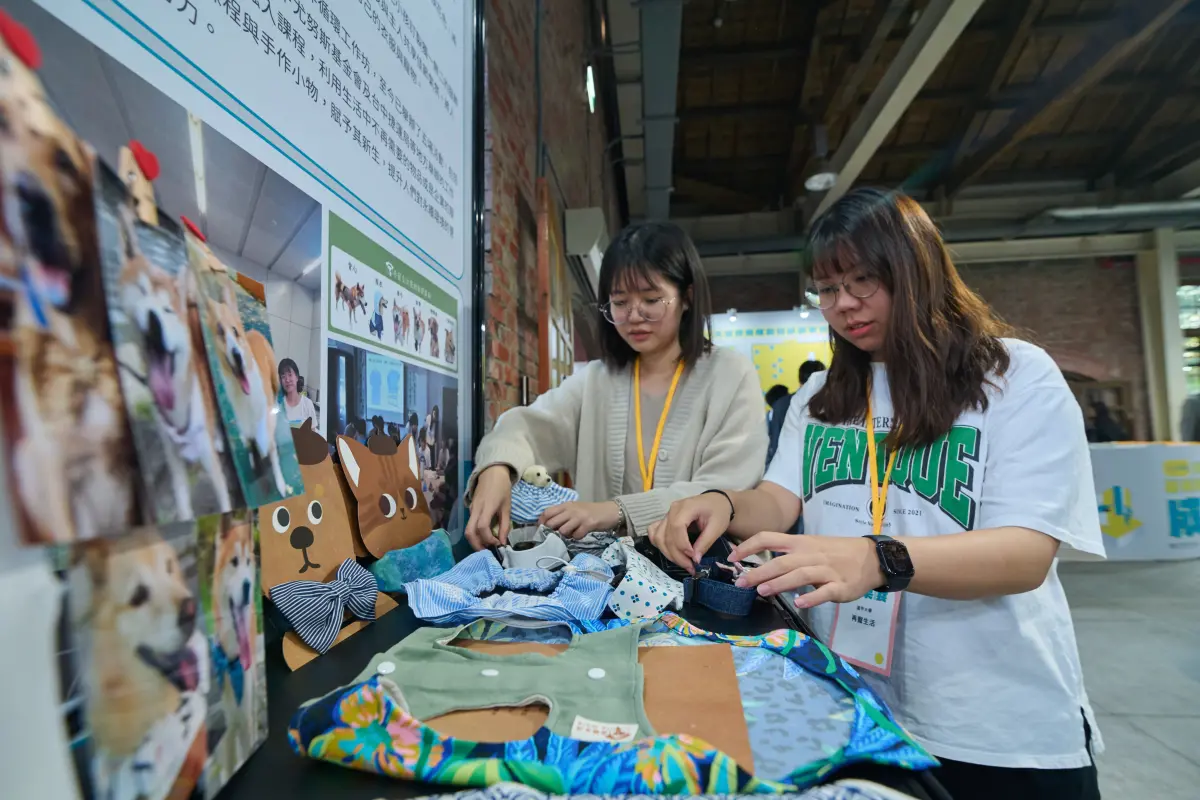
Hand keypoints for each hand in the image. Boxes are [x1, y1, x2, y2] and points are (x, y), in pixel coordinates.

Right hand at [465, 465, 513, 549]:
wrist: (492, 472)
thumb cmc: (502, 488)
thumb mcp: (507, 507)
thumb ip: (505, 525)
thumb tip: (503, 542)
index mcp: (486, 507)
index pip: (482, 527)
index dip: (488, 539)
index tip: (497, 543)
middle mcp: (475, 510)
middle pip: (469, 532)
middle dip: (476, 545)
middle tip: (487, 552)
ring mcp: (471, 509)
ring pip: (468, 530)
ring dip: (475, 541)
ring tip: (487, 546)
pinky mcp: (470, 509)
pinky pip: (470, 524)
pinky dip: (476, 534)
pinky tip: (485, 536)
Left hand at [539, 501, 619, 538]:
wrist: (610, 511)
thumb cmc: (590, 511)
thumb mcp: (574, 509)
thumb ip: (562, 515)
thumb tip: (548, 525)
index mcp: (566, 505)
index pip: (548, 512)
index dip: (542, 521)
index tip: (541, 529)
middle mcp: (571, 510)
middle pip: (552, 522)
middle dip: (552, 531)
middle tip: (558, 534)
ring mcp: (580, 517)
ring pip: (563, 530)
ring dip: (566, 535)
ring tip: (572, 533)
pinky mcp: (588, 524)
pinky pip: (576, 535)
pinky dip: (577, 537)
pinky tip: (581, 534)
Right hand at [647, 493, 732, 574]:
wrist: (716, 501)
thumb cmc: (718, 512)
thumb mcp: (717, 527)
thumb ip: (705, 542)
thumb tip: (695, 560)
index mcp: (686, 507)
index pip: (676, 527)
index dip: (682, 545)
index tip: (693, 558)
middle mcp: (672, 510)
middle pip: (666, 536)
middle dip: (677, 555)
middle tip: (691, 567)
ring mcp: (666, 515)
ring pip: (658, 537)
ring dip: (668, 554)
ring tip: (684, 563)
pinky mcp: (665, 521)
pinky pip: (654, 533)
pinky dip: (659, 545)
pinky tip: (670, 553)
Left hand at [730, 533, 884, 607]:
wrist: (872, 557)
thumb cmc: (836, 552)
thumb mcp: (811, 546)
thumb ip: (789, 556)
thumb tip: (762, 569)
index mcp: (801, 543)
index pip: (769, 538)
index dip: (749, 546)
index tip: (732, 556)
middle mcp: (811, 554)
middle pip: (781, 561)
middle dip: (758, 572)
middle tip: (740, 583)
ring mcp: (826, 570)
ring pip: (799, 575)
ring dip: (779, 583)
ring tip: (761, 592)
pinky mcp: (840, 586)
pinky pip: (824, 591)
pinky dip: (811, 597)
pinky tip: (799, 604)